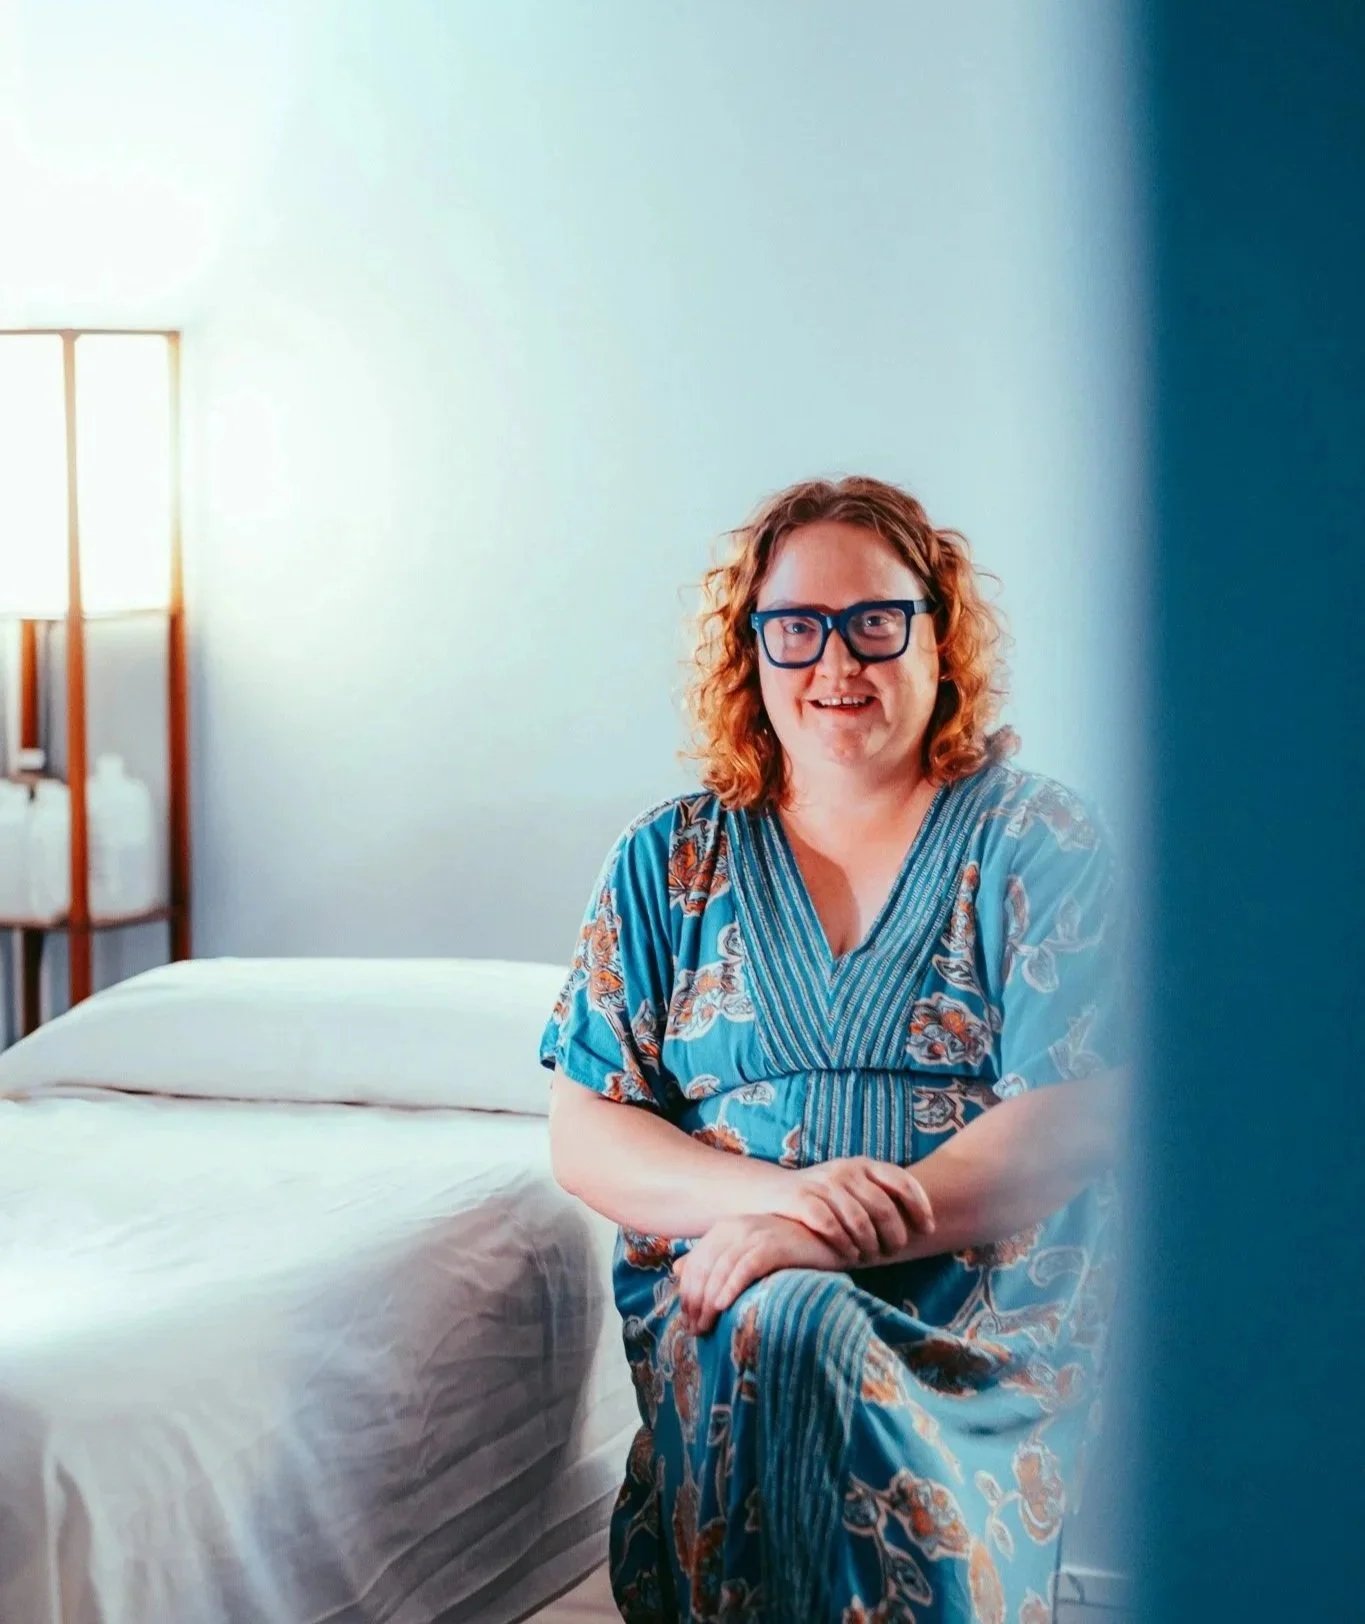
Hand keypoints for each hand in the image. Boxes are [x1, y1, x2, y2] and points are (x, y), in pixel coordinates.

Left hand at [673, 1213, 845, 1335]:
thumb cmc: (786, 1249)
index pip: (695, 1263)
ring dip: (708, 1300)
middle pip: (704, 1267)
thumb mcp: (746, 1250)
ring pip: (721, 1268)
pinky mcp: (774, 1244)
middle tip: (694, 1331)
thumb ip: (715, 1257)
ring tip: (704, 1327)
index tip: (686, 1321)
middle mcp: (736, 1227)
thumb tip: (677, 1270)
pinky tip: (722, 1306)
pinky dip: (731, 1285)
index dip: (686, 1293)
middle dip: (694, 1301)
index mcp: (725, 1228)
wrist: (829, 1238)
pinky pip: (746, 1266)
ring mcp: (755, 1233)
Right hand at [776, 1156, 933, 1265]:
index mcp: (864, 1165)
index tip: (928, 1230)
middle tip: (893, 1252)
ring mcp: (822, 1183)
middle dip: (893, 1234)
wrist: (772, 1193)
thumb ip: (882, 1198)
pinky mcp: (800, 1198)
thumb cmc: (824, 1200)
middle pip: (883, 1206)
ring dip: (869, 1244)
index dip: (919, 1206)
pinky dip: (843, 1243)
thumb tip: (926, 1226)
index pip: (902, 1181)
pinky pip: (829, 1224)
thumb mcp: (854, 1189)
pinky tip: (848, 1255)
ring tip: (870, 1257)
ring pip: (858, 1218)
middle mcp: (845, 1170)